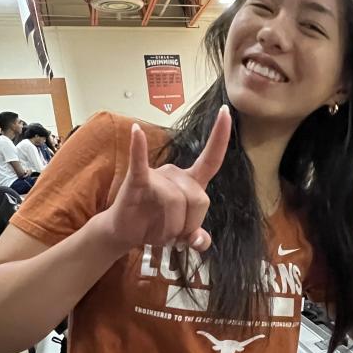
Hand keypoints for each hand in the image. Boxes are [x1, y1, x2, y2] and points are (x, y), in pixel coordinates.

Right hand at [94, 108, 230, 257]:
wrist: (125, 232)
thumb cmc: (156, 226)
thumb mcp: (182, 234)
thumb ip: (197, 237)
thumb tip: (199, 241)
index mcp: (191, 181)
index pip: (211, 158)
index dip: (220, 137)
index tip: (226, 111)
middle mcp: (175, 174)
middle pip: (198, 199)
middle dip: (190, 225)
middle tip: (177, 237)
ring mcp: (156, 176)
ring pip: (175, 202)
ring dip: (171, 228)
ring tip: (161, 236)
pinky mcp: (136, 180)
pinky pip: (139, 162)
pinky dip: (138, 148)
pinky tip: (136, 132)